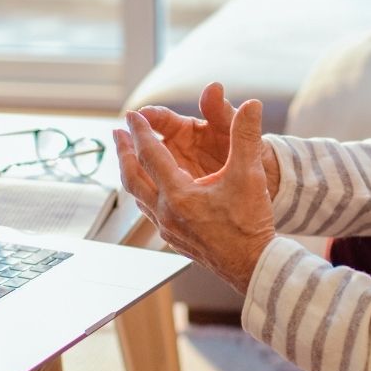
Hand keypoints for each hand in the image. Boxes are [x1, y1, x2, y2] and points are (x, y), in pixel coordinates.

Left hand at [115, 97, 276, 292]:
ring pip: (138, 197)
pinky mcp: (174, 239)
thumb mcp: (250, 175)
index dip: (141, 131)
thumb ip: (247, 136)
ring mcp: (168, 229)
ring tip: (128, 160)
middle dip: (123, 152)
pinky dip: (143, 193)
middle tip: (117, 133)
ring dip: (130, 173)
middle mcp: (166, 213)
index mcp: (179, 194)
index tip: (133, 115)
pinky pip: (149, 211)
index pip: (150, 154)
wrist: (254, 265)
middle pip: (132, 177)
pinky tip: (150, 191)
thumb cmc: (250, 224)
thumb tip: (253, 105)